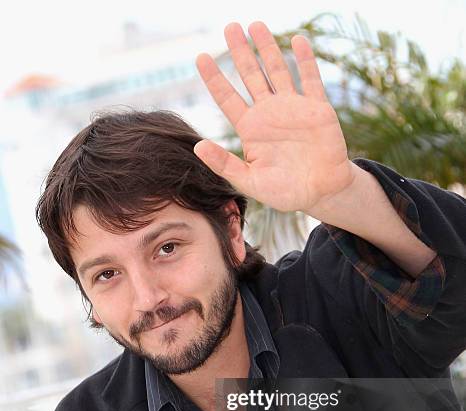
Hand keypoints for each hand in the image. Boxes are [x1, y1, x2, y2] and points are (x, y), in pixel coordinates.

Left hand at [194, 21, 355, 216]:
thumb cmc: (286, 192)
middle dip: (240, 52)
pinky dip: (305, 60)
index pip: (227, 98)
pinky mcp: (317, 108)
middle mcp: (269, 113)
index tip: (200, 57)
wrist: (321, 193)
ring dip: (267, 48)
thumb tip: (197, 147)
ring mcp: (293, 108)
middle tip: (230, 27)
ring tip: (255, 25)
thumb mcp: (251, 183)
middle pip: (251, 76)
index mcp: (251, 129)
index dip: (214, 78)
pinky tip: (297, 41)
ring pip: (277, 70)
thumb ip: (225, 165)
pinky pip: (310, 79)